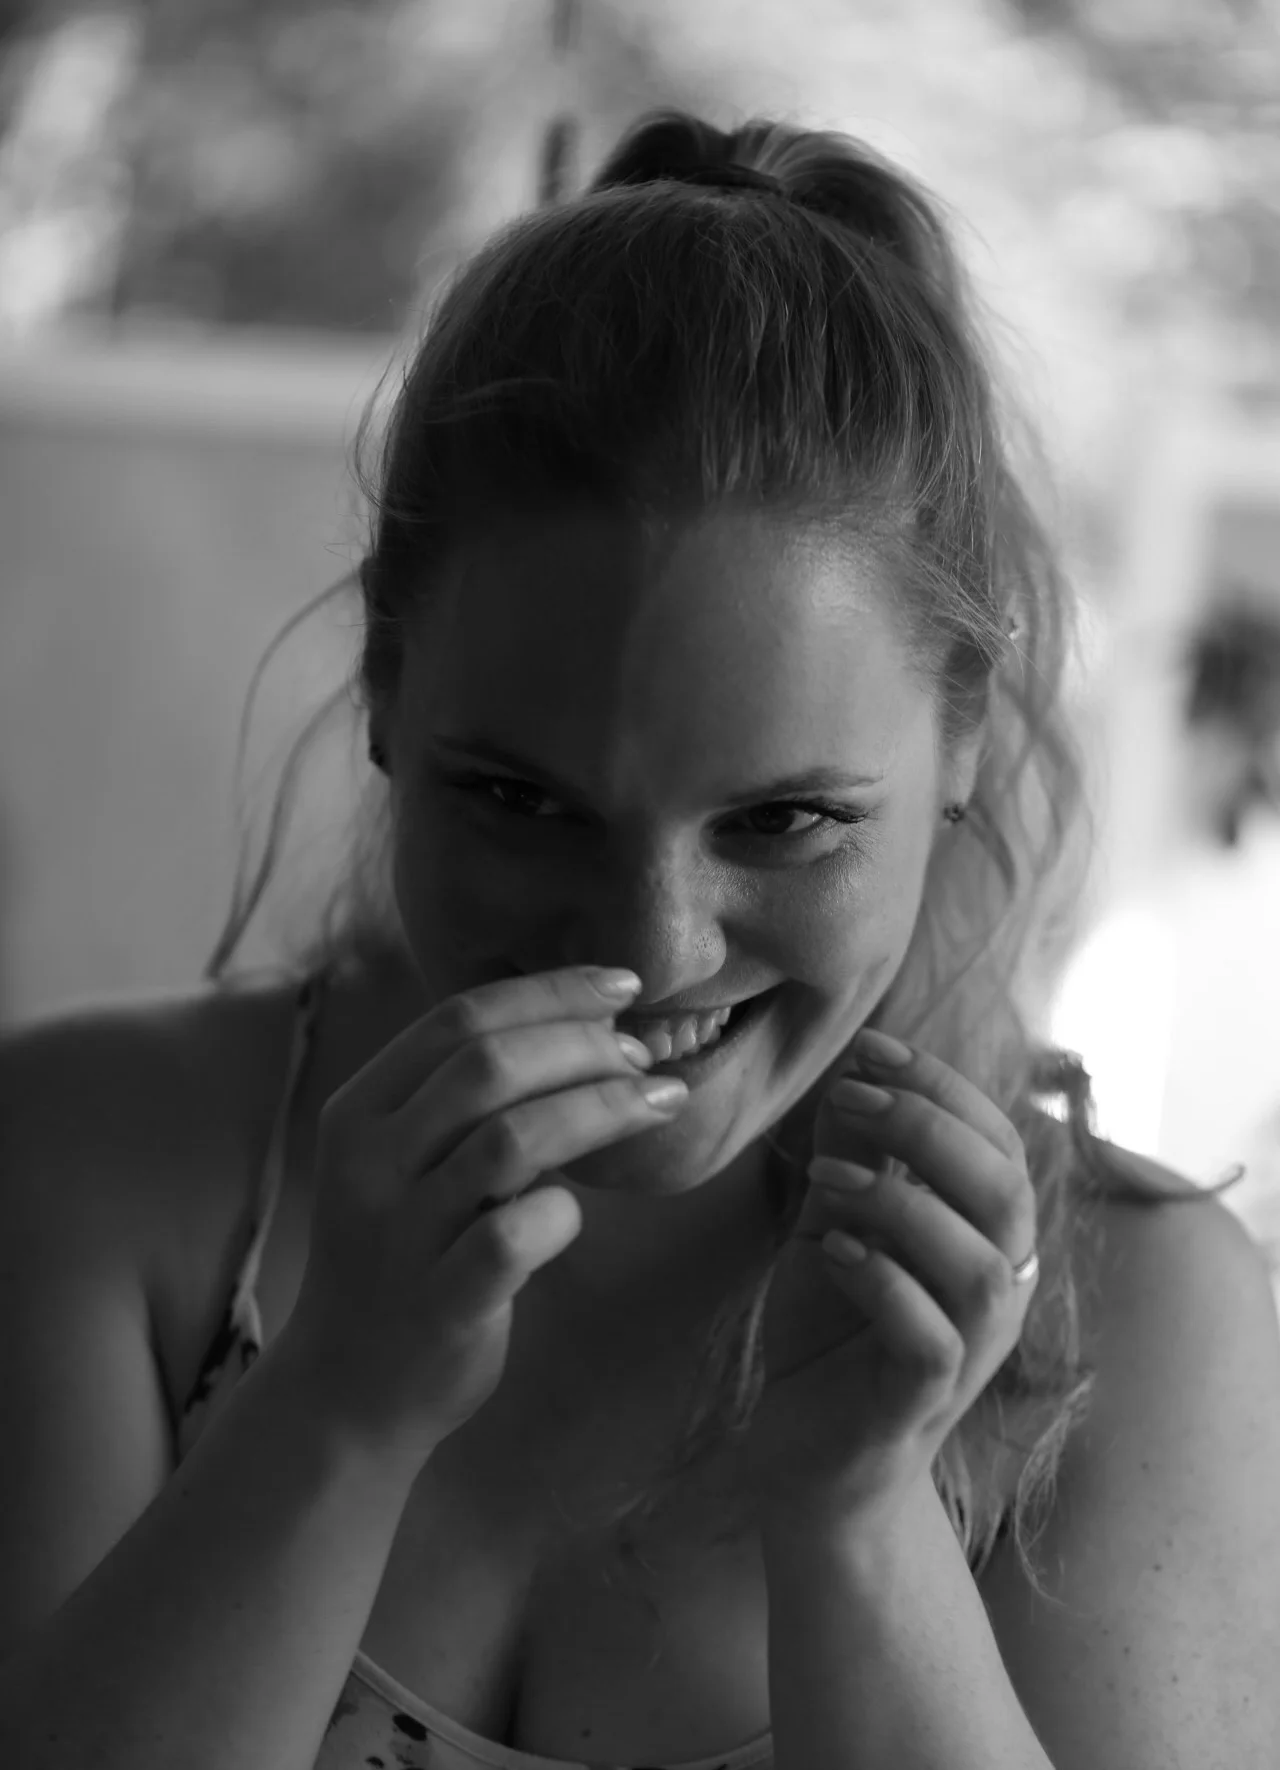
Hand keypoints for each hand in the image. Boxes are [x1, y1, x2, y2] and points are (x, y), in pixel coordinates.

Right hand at [281, 966, 685, 1467]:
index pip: (458, 1016)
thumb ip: (466, 1099)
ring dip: (602, 1108)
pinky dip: (563, 1212)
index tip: (622, 988)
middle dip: (584, 1044)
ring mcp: (400, 1234)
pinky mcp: (439, 1304)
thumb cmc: (405, 1254)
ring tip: (659, 1100)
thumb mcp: (407, 1160)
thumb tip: (590, 1026)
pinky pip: (514, 1237)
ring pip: (513, 1139)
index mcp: (360, 1110)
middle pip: (489, 1063)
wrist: (348, 1389)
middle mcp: (370, 1162)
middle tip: (642, 1055)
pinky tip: (577, 1212)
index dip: (550, 992)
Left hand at [744, 1028, 1036, 1525]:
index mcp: (986, 1238)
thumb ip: (850, 1159)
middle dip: (926, 1126)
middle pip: (1005, 1191)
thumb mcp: (835, 1224)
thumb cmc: (831, 1331)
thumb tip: (850, 1073)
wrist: (807, 1454)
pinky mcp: (921, 1402)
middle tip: (847, 1098)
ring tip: (827, 1177)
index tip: (871, 1047)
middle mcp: (997, 1292)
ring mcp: (969, 1351)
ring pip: (979, 1265)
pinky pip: (931, 1338)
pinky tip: (832, 1249)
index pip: (998, 1142)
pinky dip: (883, 1281)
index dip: (942, 1085)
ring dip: (901, 1202)